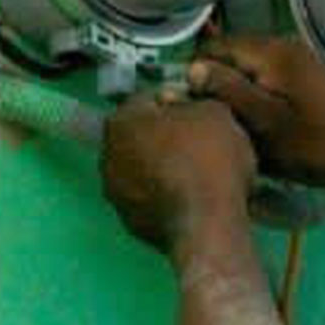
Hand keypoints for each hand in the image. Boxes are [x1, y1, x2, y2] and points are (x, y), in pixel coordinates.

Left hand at [100, 97, 255, 255]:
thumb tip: (184, 107)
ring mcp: (116, 194)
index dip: (178, 100)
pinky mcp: (131, 223)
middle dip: (167, 135)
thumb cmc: (209, 158)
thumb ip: (196, 101)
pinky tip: (194, 197)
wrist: (208, 225)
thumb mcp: (216, 112)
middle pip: (142, 135)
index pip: (149, 98)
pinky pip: (151, 197)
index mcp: (121, 121)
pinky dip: (167, 194)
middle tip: (201, 141)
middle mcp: (107, 156)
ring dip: (165, 166)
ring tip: (200, 172)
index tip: (200, 111)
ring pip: (144, 168)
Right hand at [189, 36, 324, 193]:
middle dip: (216, 83)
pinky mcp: (305, 79)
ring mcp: (298, 62)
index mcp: (273, 52)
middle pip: (232, 56)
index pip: (217, 46)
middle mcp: (285, 47)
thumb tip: (192, 66)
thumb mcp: (263, 122)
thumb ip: (227, 90)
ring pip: (248, 70)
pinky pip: (266, 80)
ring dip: (235, 94)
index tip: (186, 103)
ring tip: (229, 125)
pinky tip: (254, 126)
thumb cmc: (312, 146)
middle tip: (207, 119)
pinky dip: (255, 98)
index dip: (196, 71)